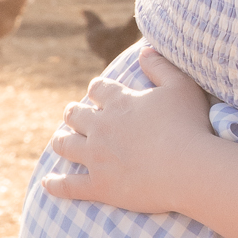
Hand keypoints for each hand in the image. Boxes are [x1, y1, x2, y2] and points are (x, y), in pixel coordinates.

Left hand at [43, 46, 210, 213]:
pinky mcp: (98, 186)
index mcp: (119, 102)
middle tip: (73, 115)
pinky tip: (48, 182)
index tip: (98, 92)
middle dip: (73, 114)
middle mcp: (100, 127)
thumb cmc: (189, 125)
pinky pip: (69, 186)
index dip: (97, 90)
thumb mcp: (181, 86)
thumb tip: (143, 50)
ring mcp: (96, 158)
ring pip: (66, 145)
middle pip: (75, 115)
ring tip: (60, 141)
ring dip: (61, 141)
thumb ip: (161, 66)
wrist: (188, 169)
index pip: (98, 89)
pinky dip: (56, 184)